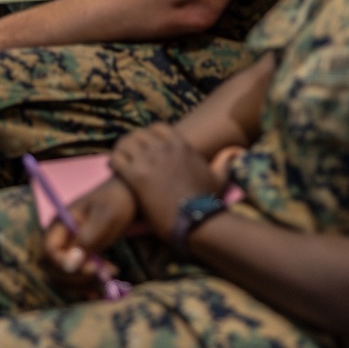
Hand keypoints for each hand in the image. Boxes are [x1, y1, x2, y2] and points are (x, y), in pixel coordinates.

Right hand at [43, 176, 139, 287]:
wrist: (128, 196)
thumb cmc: (115, 201)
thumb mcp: (104, 217)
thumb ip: (86, 239)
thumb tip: (71, 264)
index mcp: (60, 223)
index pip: (50, 251)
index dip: (65, 264)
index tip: (91, 267)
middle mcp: (60, 238)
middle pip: (54, 268)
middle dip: (76, 278)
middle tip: (101, 276)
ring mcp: (69, 248)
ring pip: (64, 277)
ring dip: (82, 285)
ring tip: (106, 284)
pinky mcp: (80, 257)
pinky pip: (76, 277)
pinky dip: (87, 286)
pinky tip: (102, 289)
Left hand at [110, 123, 221, 241]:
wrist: (195, 220)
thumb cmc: (207, 201)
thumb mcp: (220, 177)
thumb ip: (226, 161)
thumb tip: (236, 151)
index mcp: (181, 145)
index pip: (157, 127)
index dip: (149, 135)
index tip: (145, 145)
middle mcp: (164, 148)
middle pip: (139, 134)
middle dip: (132, 142)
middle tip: (128, 154)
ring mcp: (149, 161)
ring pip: (125, 143)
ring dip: (120, 150)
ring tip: (119, 160)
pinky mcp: (136, 177)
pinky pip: (116, 159)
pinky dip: (113, 162)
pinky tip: (114, 170)